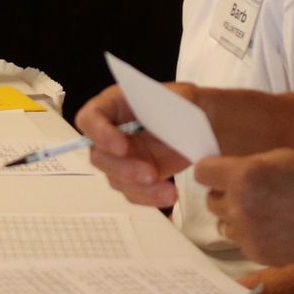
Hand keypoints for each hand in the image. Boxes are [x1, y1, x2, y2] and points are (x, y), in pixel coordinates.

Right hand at [74, 83, 193, 207]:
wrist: (202, 128)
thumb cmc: (187, 105)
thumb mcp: (184, 96)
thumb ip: (170, 103)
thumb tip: (161, 115)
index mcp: (115, 104)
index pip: (91, 118)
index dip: (99, 133)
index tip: (122, 146)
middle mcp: (112, 132)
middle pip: (99, 156)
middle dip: (122, 168)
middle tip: (150, 174)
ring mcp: (122, 158)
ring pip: (115, 179)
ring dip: (139, 188)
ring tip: (168, 190)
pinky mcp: (135, 177)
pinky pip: (133, 193)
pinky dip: (150, 198)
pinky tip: (169, 195)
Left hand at [196, 148, 293, 266]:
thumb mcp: (284, 157)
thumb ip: (251, 164)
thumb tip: (230, 170)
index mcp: (244, 176)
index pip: (202, 172)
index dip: (212, 170)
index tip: (222, 170)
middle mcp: (239, 206)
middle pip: (210, 200)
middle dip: (225, 193)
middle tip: (250, 190)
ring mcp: (247, 234)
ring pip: (223, 222)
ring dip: (235, 215)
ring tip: (263, 210)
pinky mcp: (257, 255)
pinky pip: (241, 241)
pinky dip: (251, 234)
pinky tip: (274, 228)